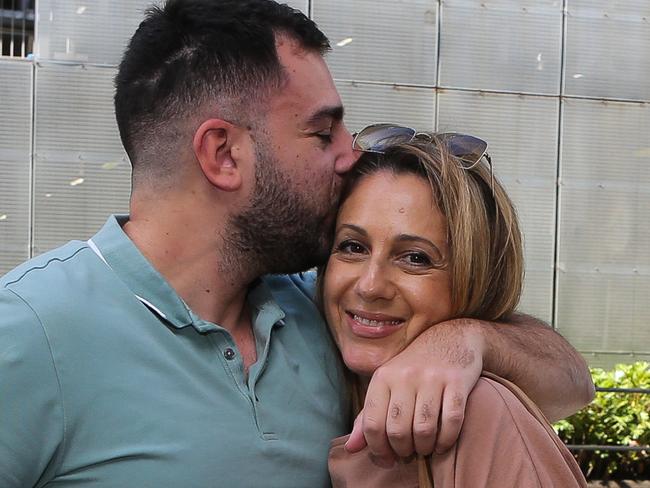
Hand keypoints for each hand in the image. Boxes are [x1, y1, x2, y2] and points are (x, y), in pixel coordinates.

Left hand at [345, 319, 484, 461]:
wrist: (450, 338)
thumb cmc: (413, 369)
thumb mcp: (386, 385)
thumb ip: (368, 416)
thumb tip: (351, 448)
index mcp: (382, 377)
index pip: (372, 424)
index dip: (378, 449)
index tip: (387, 459)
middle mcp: (405, 376)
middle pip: (398, 430)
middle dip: (403, 451)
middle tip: (408, 454)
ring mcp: (432, 378)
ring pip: (424, 429)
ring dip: (424, 448)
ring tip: (424, 449)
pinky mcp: (457, 381)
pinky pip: (452, 421)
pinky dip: (446, 440)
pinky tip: (442, 444)